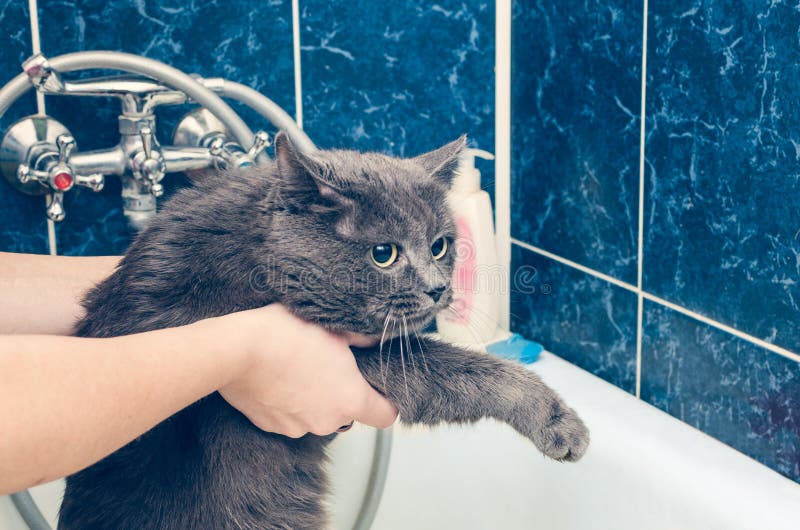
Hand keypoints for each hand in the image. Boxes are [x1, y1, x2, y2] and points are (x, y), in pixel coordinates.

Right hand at [212, 304, 397, 436]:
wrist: (237, 350)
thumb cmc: (287, 335)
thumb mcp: (333, 328)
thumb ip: (360, 340)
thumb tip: (373, 340)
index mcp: (350, 399)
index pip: (386, 416)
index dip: (386, 402)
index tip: (377, 389)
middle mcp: (328, 421)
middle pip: (347, 414)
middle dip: (341, 394)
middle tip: (328, 366)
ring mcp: (298, 428)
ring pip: (316, 416)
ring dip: (313, 399)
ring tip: (298, 369)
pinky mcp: (272, 427)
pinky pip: (289, 418)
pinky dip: (287, 404)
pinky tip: (278, 379)